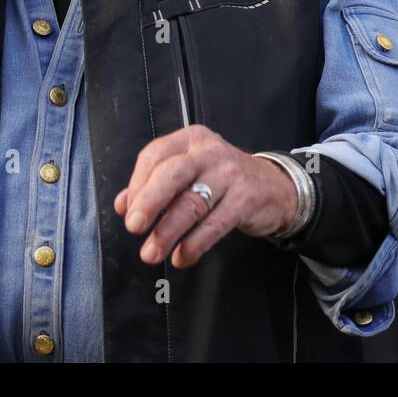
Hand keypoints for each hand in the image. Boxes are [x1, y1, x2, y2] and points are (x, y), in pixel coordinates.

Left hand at [114, 125, 298, 268]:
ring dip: (168, 232)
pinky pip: (215, 224)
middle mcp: (210, 152)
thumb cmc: (223, 180)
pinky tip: (182, 257)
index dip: (136, 185)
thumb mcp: (190, 172)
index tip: (128, 212)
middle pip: (172, 174)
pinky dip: (195, 243)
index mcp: (191, 139)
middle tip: (133, 227)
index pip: (155, 155)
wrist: (276, 187)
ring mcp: (230, 174)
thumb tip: (122, 205)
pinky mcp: (246, 198)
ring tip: (152, 253)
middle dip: (149, 201)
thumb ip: (154, 184)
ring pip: (192, 203)